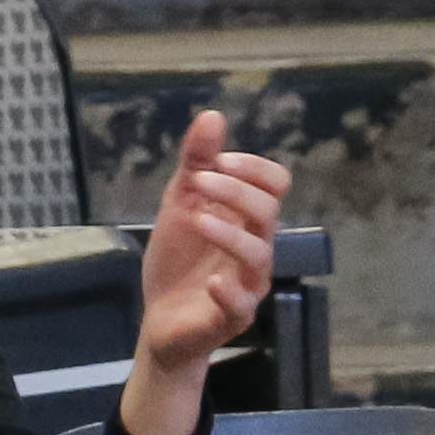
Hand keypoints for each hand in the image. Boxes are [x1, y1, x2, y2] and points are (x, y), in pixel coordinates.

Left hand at [119, 111, 290, 434]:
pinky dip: (227, 292)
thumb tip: (212, 115)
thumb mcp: (179, 205)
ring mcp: (246, 284)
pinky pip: (241, 305)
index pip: (275, 185)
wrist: (159, 320)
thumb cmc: (178, 261)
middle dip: (235, 191)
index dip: (252, 168)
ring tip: (198, 219)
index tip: (217, 160)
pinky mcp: (231, 317)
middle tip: (200, 181)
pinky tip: (210, 281)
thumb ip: (196, 164)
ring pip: (259, 256)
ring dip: (230, 233)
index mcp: (246, 219)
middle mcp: (254, 249)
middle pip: (267, 213)